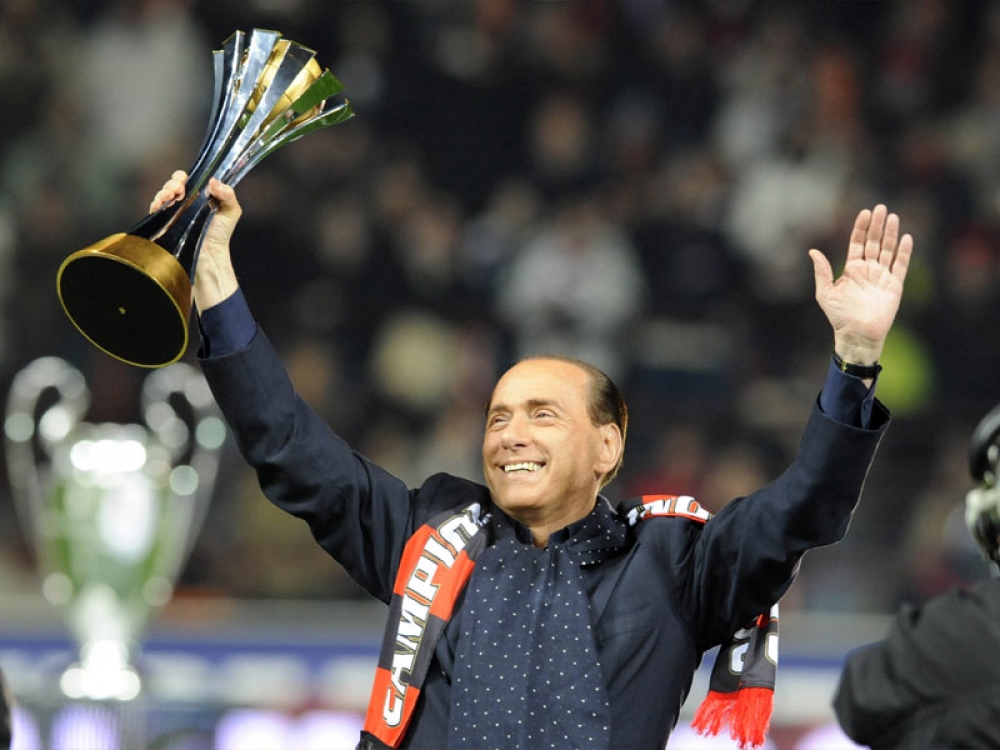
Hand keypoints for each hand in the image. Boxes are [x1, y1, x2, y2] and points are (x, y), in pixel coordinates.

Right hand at [150, 171, 241, 310]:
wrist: (210, 255)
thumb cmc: (221, 234)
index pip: (187, 180)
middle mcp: (185, 202)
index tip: (185, 180)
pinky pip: (155, 209)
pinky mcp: (165, 223)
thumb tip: (215, 181)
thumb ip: (228, 194)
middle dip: (172, 183)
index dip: (183, 177)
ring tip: (171, 196)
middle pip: (172, 184)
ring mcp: (174, 212)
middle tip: (178, 189)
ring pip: (163, 194)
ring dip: (164, 191)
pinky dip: (156, 203)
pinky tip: (162, 204)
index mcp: (199, 196)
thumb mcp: (231, 211)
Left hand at [809, 204, 912, 365]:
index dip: (860, 228)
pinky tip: (906, 238)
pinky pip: (901, 266)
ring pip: (888, 250)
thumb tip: (812, 251)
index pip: (857, 243)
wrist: (856, 334)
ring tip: (892, 217)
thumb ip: (822, 271)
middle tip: (880, 208)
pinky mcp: (895, 286)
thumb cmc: (839, 316)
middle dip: (876, 226)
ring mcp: (882, 276)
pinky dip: (904, 253)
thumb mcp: (825, 292)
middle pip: (874, 242)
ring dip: (890, 234)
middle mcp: (868, 270)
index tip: (864, 212)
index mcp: (852, 269)